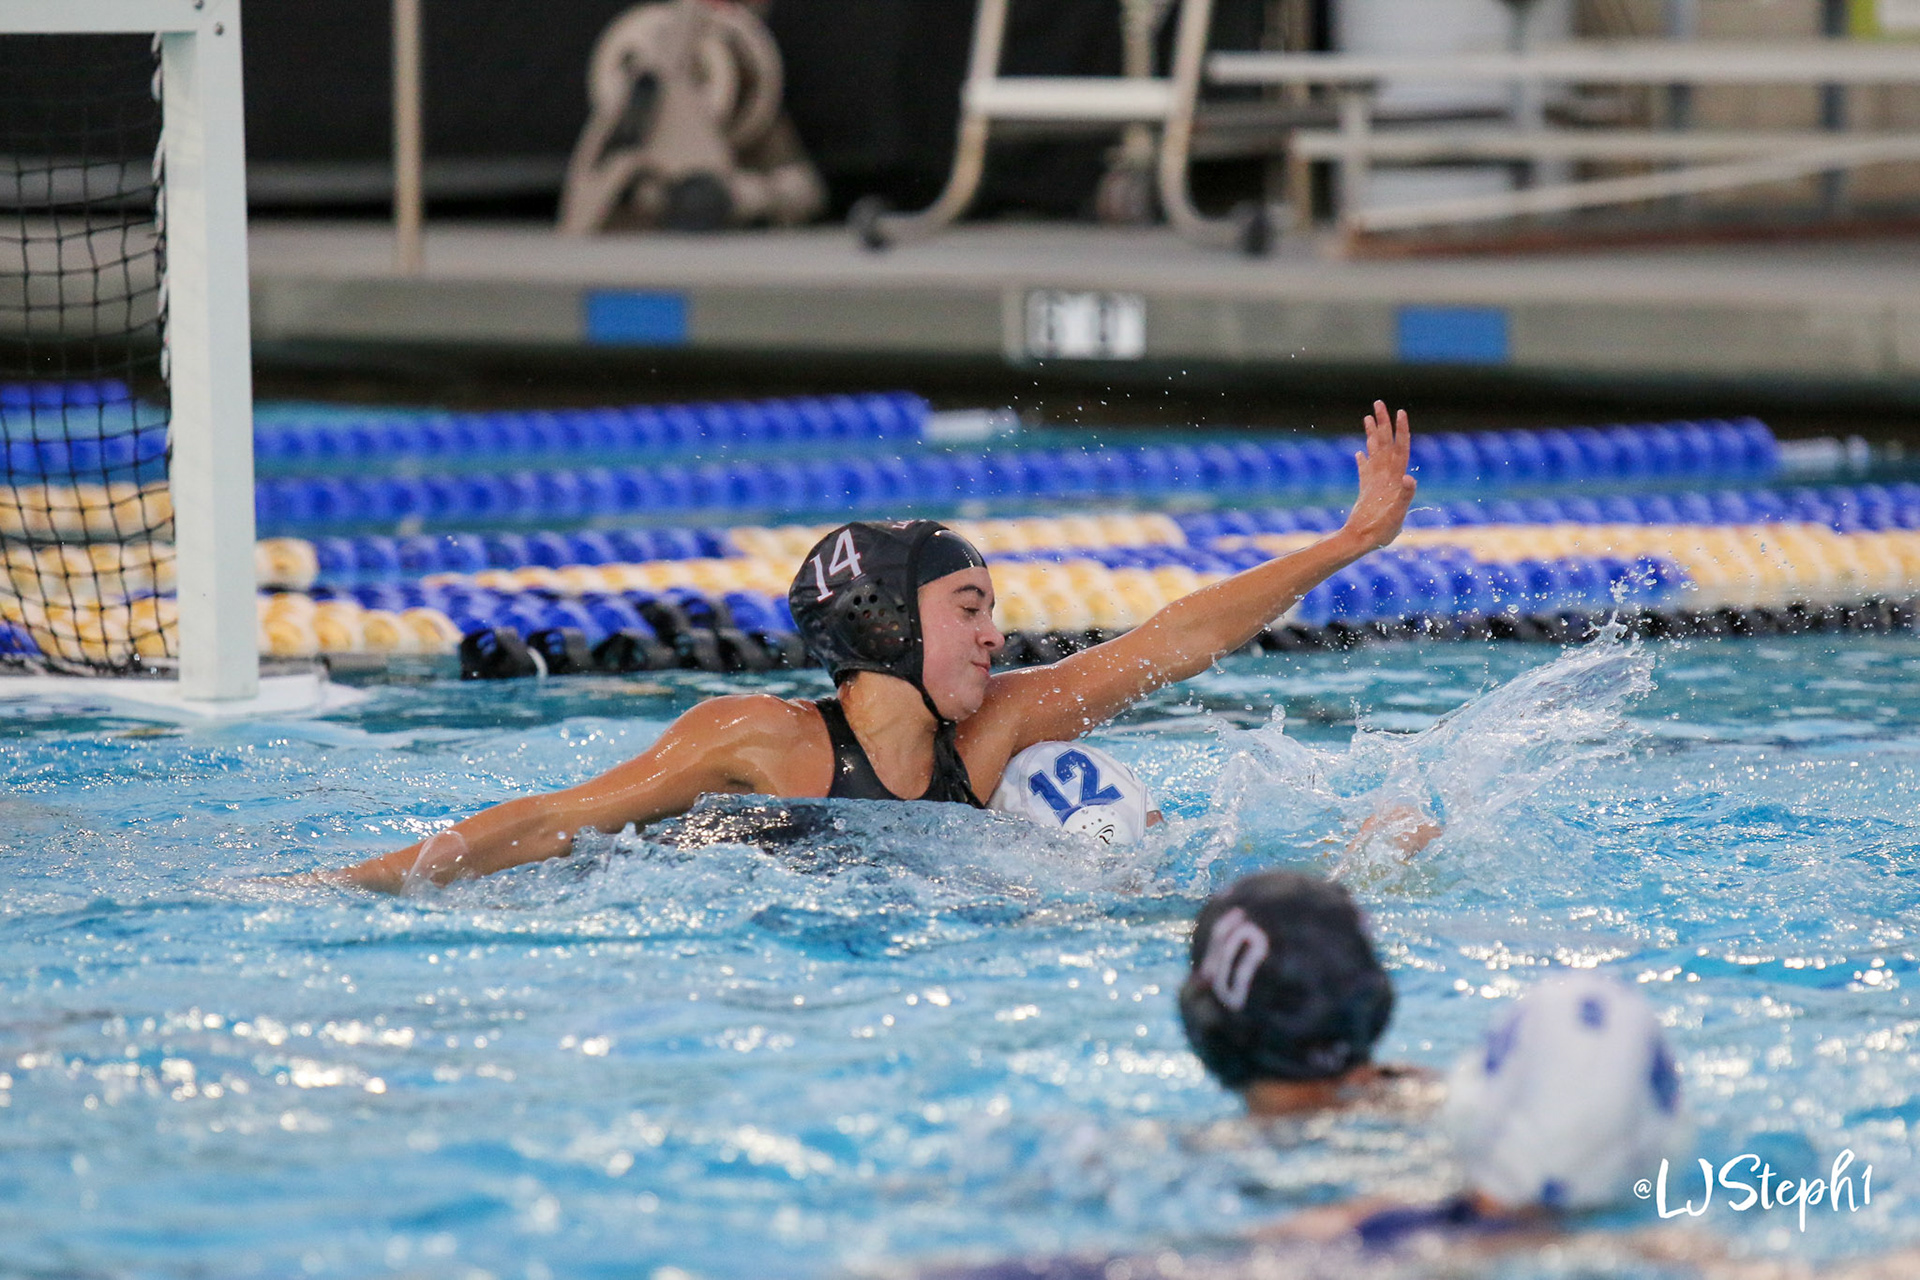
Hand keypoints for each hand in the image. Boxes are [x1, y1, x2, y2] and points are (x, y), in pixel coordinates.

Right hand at [1341, 400, 1415, 552]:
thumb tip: (1410, 477)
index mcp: (1395, 479)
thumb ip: (1404, 496)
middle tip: (1378, 402)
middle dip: (1383, 423)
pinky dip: (1363, 460)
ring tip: (1367, 417)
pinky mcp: (1366, 491)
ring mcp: (1376, 483)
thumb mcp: (1396, 514)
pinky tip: (1359, 452)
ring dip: (1372, 435)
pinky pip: (1365, 471)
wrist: (1363, 542)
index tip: (1400, 412)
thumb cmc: (1381, 532)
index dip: (1401, 430)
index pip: (1400, 448)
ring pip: (1375, 453)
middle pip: (1386, 444)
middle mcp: (1387, 477)